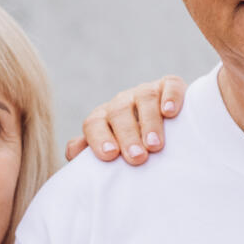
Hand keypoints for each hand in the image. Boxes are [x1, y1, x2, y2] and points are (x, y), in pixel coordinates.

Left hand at [68, 75, 185, 164]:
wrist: (168, 136)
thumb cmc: (134, 153)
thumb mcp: (113, 156)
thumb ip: (90, 158)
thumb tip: (73, 153)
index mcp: (103, 120)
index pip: (93, 124)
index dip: (99, 138)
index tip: (110, 155)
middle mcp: (122, 103)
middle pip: (119, 112)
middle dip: (127, 135)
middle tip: (137, 158)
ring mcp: (145, 92)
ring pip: (144, 98)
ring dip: (149, 122)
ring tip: (154, 145)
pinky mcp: (169, 86)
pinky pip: (170, 85)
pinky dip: (171, 96)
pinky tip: (170, 112)